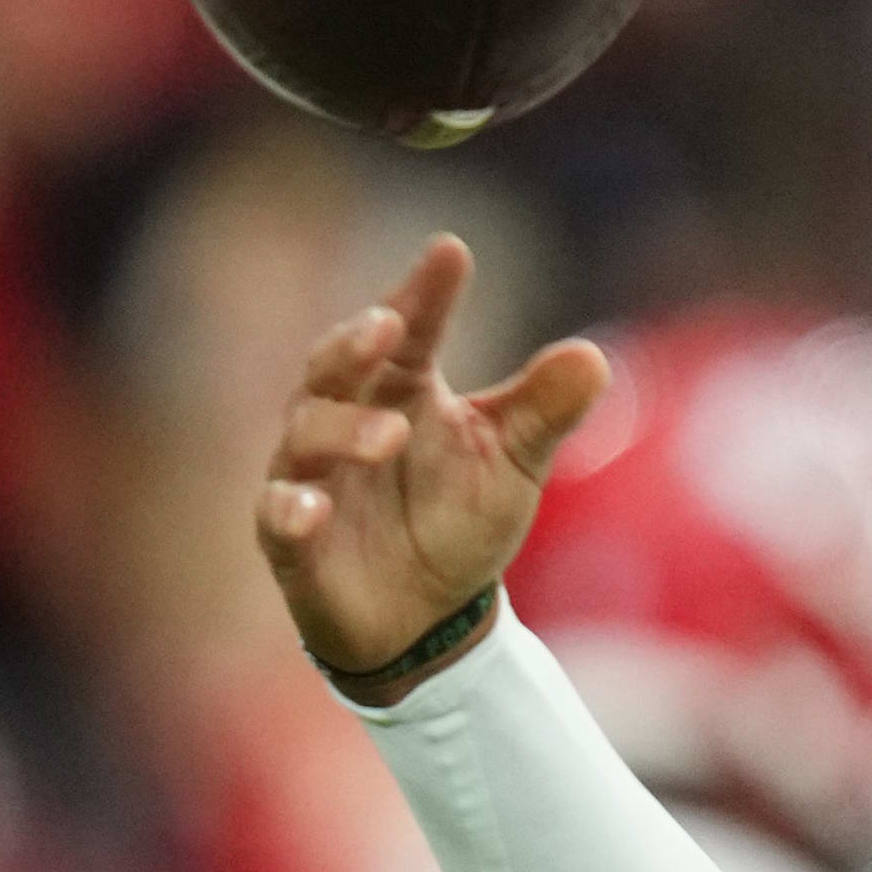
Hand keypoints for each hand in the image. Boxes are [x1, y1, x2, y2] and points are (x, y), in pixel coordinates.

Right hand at [252, 235, 610, 697]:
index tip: (450, 251)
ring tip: (389, 433)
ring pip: (306, 435)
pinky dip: (290, 510)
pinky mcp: (289, 540)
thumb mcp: (513, 463)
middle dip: (354, 343)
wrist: (429, 619)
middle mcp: (345, 418)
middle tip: (389, 326)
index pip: (411, 330)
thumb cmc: (460, 521)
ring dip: (342, 429)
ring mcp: (310, 476)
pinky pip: (277, 517)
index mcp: (402, 389)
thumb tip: (593, 356)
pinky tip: (311, 509)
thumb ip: (545, 409)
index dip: (425, 293)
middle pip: (335, 366)